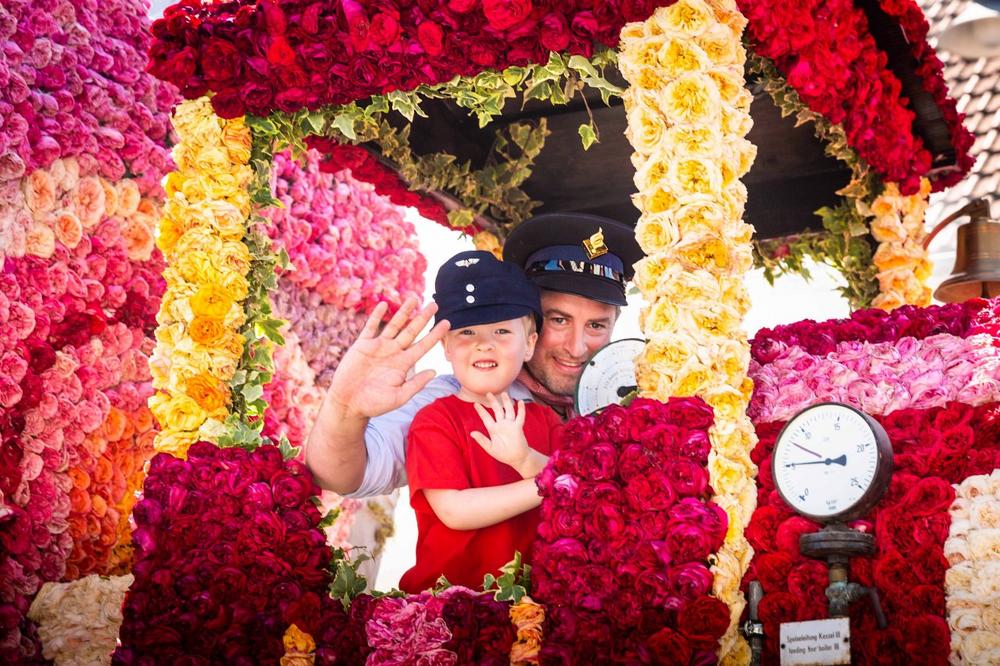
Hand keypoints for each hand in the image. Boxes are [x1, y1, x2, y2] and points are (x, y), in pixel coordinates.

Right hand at [325, 297, 448, 419]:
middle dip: (423, 318)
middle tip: (434, 304)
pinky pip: (370, 327)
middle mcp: (393, 352)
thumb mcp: (399, 396)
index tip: (447, 322)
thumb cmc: (374, 404)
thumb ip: (416, 384)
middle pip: (411, 331)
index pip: (423, 346)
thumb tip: (434, 372)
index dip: (435, 334)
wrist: (349, 403)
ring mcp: (378, 347)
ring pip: (394, 325)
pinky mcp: (362, 345)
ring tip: (414, 298)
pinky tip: (384, 304)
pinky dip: (376, 316)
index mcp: (403, 364)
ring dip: (403, 312)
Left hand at [471, 393, 546, 477]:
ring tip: (504, 393)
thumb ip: (482, 440)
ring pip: (508, 410)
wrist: (516, 458)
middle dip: (493, 402)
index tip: (475, 404)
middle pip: (496, 410)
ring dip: (506, 402)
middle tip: (488, 393)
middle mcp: (501, 425)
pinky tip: (520, 402)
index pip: (486, 417)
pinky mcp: (518, 427)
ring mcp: (510, 425)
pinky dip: (521, 409)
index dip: (481, 411)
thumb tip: (471, 433)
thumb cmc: (503, 454)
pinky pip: (519, 416)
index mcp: (493, 429)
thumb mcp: (490, 448)